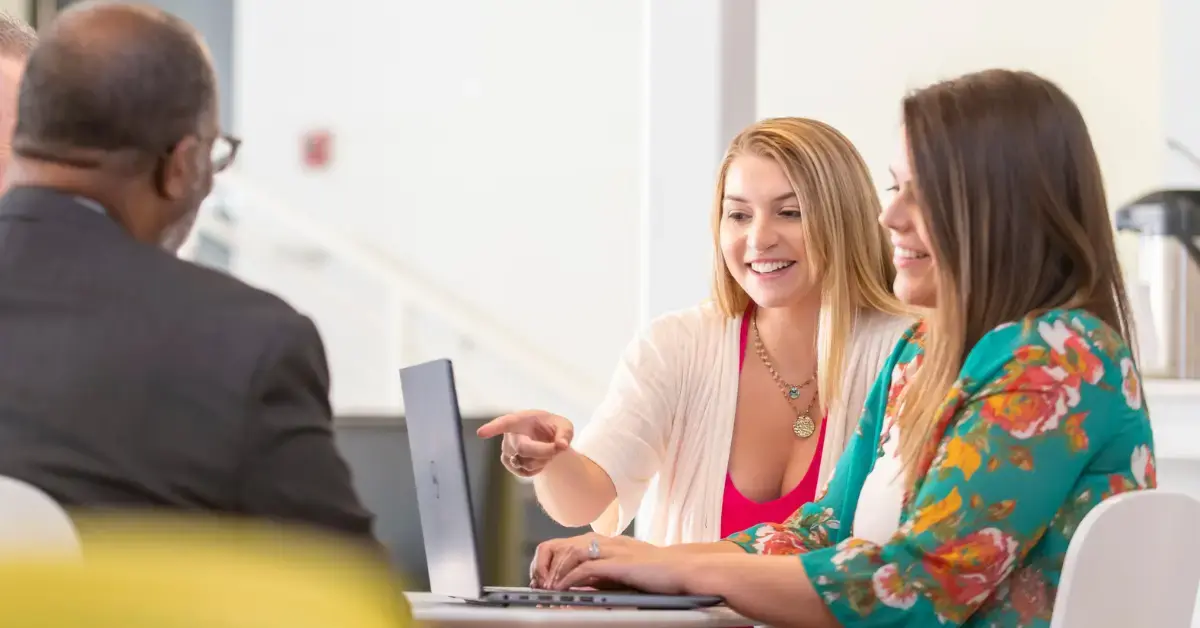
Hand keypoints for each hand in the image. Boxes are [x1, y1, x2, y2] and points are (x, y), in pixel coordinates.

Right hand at [476, 410, 572, 476]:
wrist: (545, 437)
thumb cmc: (552, 427)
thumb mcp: (564, 425)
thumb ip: (565, 433)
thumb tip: (561, 445)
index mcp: (519, 420)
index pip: (504, 423)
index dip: (492, 428)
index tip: (481, 433)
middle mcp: (509, 434)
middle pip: (523, 448)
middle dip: (545, 451)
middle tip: (559, 446)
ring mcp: (506, 450)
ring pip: (526, 463)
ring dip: (543, 460)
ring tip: (547, 450)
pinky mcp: (508, 462)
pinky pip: (524, 472)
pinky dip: (538, 468)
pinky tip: (540, 460)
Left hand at [554, 554, 697, 595]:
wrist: (683, 569)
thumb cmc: (659, 573)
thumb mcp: (624, 570)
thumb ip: (602, 573)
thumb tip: (580, 585)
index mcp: (609, 541)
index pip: (569, 543)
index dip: (553, 559)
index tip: (544, 577)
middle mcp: (608, 541)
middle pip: (564, 544)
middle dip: (547, 564)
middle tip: (540, 583)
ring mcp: (613, 549)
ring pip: (571, 553)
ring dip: (556, 572)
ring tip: (548, 588)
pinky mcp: (618, 563)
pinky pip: (585, 568)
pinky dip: (570, 579)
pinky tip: (563, 590)